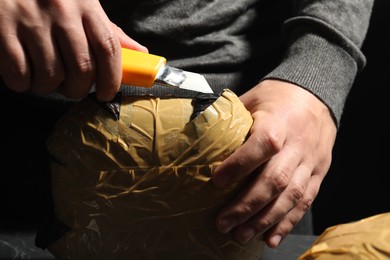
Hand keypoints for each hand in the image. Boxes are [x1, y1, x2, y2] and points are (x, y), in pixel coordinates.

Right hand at [0, 0, 146, 100]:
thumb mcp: (83, 7)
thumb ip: (109, 32)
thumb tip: (140, 54)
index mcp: (86, 5)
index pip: (109, 49)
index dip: (112, 79)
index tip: (107, 94)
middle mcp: (61, 10)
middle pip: (82, 68)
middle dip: (79, 89)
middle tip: (72, 88)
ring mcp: (30, 18)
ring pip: (50, 75)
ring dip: (48, 88)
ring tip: (45, 79)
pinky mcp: (1, 27)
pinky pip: (18, 73)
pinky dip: (22, 83)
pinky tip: (24, 73)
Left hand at [212, 79, 336, 247]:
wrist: (316, 95)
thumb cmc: (278, 98)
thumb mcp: (253, 98)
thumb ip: (231, 118)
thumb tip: (198, 135)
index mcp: (280, 121)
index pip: (263, 145)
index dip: (239, 165)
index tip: (216, 182)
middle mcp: (298, 144)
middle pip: (276, 179)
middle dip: (248, 205)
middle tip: (223, 223)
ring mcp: (311, 161)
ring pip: (292, 196)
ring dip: (265, 220)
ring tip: (240, 236)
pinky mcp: (319, 173)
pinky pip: (306, 202)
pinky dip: (287, 222)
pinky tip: (270, 238)